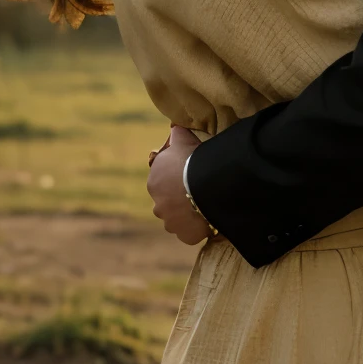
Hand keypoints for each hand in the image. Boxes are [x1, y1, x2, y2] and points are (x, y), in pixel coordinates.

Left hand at [147, 124, 211, 243]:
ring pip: (177, 220)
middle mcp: (157, 205)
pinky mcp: (183, 236)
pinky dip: (197, 229)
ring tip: (204, 208)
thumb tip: (175, 127)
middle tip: (198, 194)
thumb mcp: (182, 140)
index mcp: (154, 182)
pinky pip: (190, 234)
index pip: (163, 183)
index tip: (190, 178)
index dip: (177, 180)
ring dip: (187, 216)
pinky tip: (208, 220)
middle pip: (168, 204)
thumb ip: (177, 134)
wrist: (204, 185)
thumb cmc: (191, 160)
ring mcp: (170, 223)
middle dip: (179, 201)